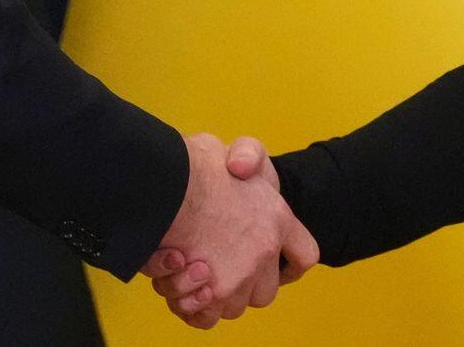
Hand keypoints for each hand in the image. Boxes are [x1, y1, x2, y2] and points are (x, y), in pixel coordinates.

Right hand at [143, 134, 315, 327]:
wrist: (159, 180)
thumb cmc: (193, 164)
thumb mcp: (228, 147)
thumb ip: (247, 154)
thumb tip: (242, 169)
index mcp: (277, 218)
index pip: (304, 255)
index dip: (291, 265)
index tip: (279, 268)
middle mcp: (264, 251)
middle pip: (264, 290)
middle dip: (245, 285)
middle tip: (218, 265)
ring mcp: (240, 275)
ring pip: (234, 305)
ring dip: (213, 295)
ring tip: (188, 270)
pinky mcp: (212, 293)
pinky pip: (207, 316)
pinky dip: (193, 308)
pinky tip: (177, 284)